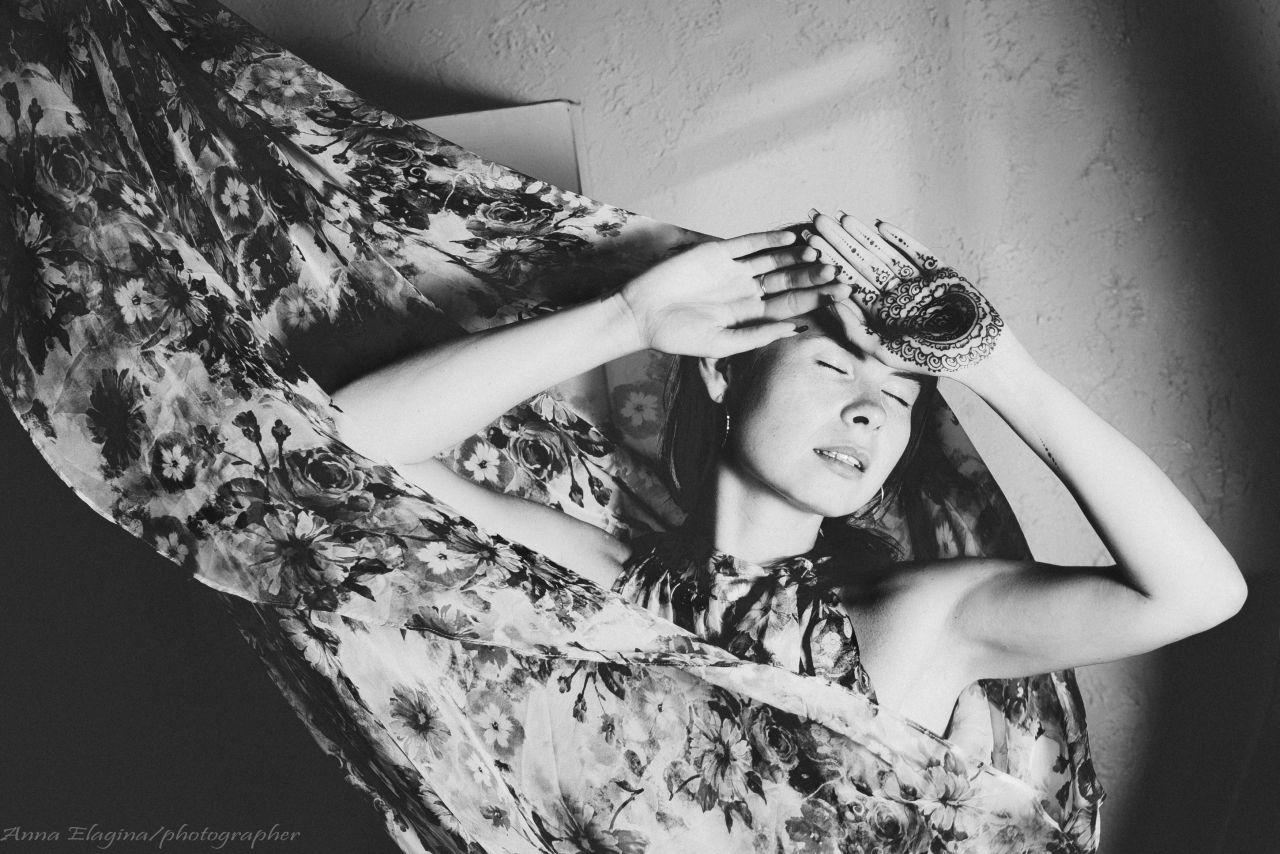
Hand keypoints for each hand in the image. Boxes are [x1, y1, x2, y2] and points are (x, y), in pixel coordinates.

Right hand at [615, 230, 852, 357]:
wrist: (642, 314)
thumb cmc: (678, 336)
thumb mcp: (721, 344)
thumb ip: (757, 335)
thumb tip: (796, 328)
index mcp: (750, 315)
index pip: (791, 304)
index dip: (817, 298)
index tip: (842, 294)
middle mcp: (746, 291)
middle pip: (789, 281)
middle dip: (814, 276)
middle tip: (839, 271)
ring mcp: (733, 270)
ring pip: (774, 260)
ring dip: (797, 257)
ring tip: (821, 253)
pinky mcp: (718, 253)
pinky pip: (749, 244)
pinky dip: (769, 240)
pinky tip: (790, 238)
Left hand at [803, 211, 1007, 379]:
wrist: (977, 353)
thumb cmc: (929, 358)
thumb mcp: (882, 350)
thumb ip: (854, 328)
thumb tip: (830, 302)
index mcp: (878, 313)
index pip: (847, 283)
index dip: (827, 262)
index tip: (807, 243)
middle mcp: (894, 296)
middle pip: (860, 264)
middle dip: (838, 241)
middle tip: (816, 218)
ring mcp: (916, 282)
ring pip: (884, 254)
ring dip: (863, 235)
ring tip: (841, 216)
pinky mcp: (939, 272)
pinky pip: (916, 252)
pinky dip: (900, 239)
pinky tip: (879, 224)